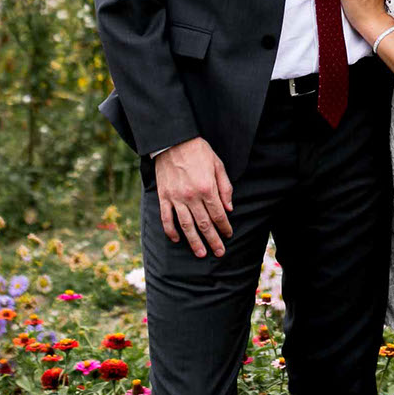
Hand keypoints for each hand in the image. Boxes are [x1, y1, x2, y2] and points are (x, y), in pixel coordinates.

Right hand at [152, 136, 233, 257]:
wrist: (172, 140)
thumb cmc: (198, 151)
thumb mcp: (217, 165)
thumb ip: (225, 187)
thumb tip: (229, 208)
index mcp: (207, 188)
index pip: (218, 214)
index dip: (224, 227)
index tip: (228, 235)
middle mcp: (192, 196)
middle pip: (204, 224)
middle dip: (213, 240)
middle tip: (219, 252)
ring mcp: (176, 198)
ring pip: (186, 225)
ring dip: (194, 241)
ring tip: (201, 254)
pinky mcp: (164, 196)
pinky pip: (166, 218)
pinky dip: (170, 230)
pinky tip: (176, 239)